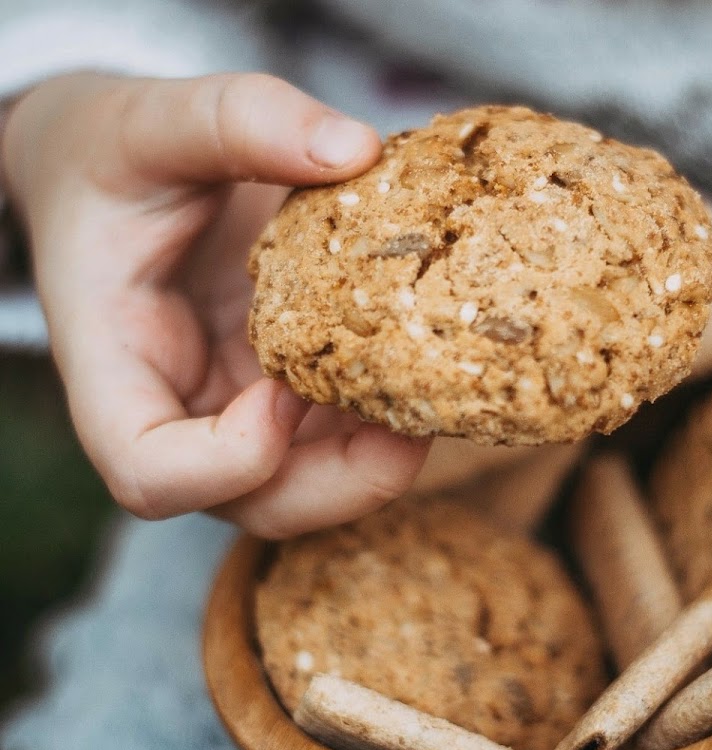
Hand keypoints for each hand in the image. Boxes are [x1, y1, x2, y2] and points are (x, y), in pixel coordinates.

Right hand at [1, 72, 428, 536]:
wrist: (114, 169)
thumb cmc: (112, 153)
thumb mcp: (153, 119)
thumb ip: (239, 119)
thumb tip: (356, 148)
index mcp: (114, 364)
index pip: (150, 472)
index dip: (224, 462)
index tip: (282, 389)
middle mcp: (178, 410)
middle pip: (256, 505)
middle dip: (343, 484)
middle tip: (414, 424)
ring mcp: (236, 410)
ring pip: (313, 484)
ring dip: (383, 457)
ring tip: (437, 388)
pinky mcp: (285, 391)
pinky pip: (341, 433)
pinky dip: (390, 414)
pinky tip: (429, 359)